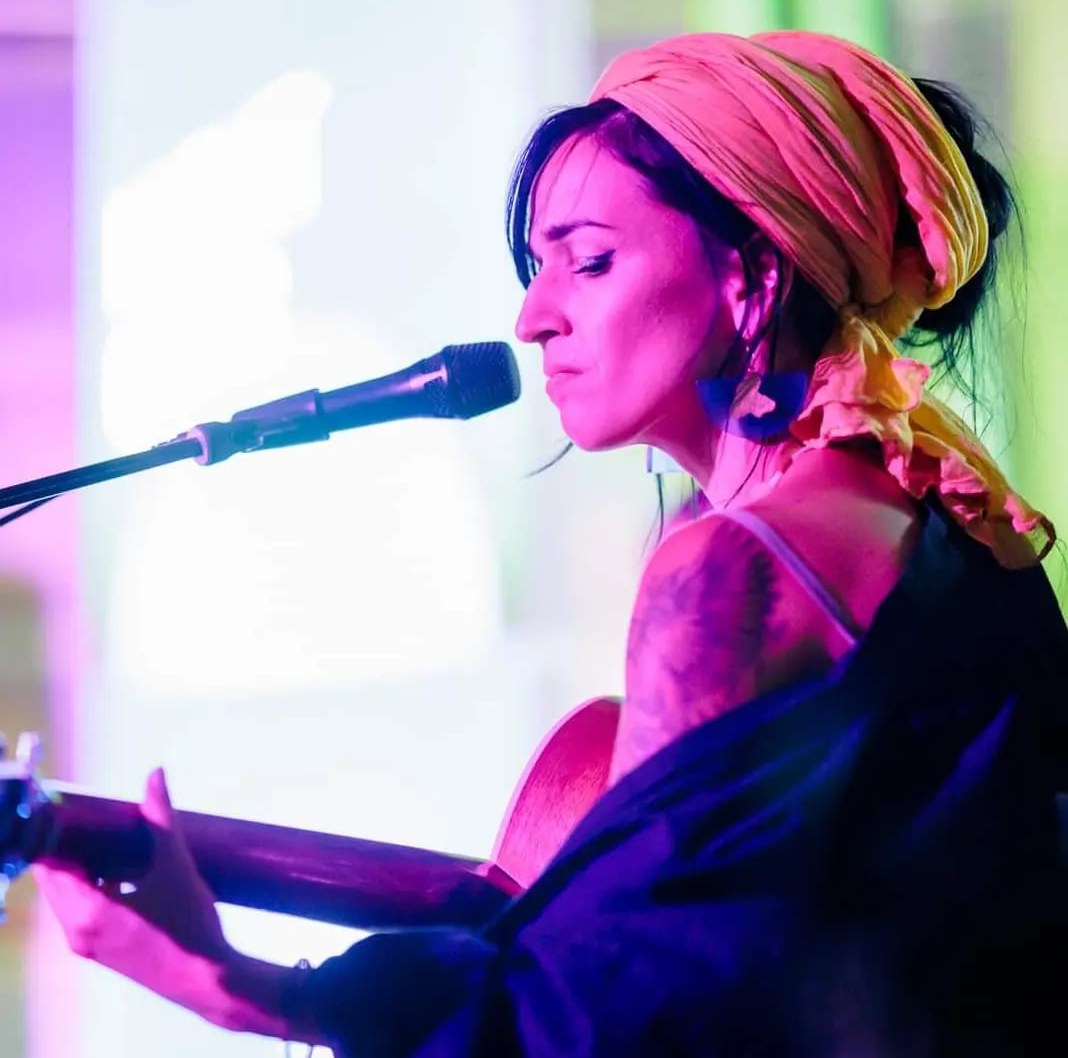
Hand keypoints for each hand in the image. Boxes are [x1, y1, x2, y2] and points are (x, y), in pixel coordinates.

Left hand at [33, 768, 234, 1020]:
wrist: (205, 976)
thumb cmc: (188, 923)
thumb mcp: (176, 865)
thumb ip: (161, 818)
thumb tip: (155, 775)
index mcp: (86, 911)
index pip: (50, 865)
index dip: (58, 834)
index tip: (76, 811)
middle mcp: (76, 930)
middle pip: (54, 880)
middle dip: (71, 847)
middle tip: (96, 820)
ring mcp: (86, 944)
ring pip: (67, 896)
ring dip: (81, 868)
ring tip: (110, 841)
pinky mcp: (100, 950)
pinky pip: (80, 910)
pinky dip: (90, 887)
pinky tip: (121, 872)